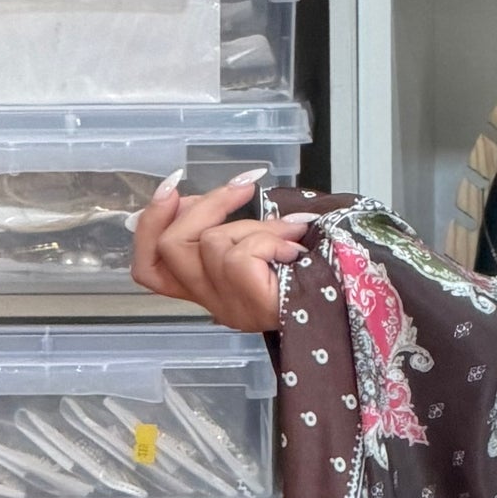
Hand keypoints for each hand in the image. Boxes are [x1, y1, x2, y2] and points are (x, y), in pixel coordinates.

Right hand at [131, 169, 315, 330]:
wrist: (348, 301)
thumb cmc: (307, 269)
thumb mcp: (255, 240)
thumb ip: (222, 225)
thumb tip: (190, 196)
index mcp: (210, 288)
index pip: (149, 269)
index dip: (148, 226)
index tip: (171, 189)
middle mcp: (213, 302)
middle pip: (170, 247)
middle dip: (205, 206)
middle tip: (243, 190)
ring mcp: (229, 308)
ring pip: (209, 243)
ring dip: (252, 226)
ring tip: (286, 234)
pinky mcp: (248, 304)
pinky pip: (237, 255)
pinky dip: (267, 241)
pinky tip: (290, 252)